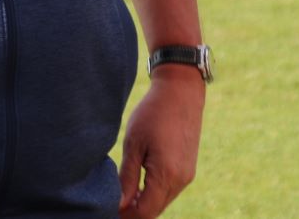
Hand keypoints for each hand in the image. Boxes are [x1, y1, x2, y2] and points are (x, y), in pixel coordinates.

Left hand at [118, 67, 204, 218]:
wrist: (180, 92)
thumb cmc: (153, 114)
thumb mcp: (133, 144)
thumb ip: (127, 178)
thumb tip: (120, 204)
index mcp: (166, 175)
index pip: (145, 212)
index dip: (127, 215)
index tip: (109, 209)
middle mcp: (181, 180)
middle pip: (155, 210)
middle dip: (134, 211)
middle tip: (113, 203)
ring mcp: (187, 175)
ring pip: (163, 201)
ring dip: (145, 202)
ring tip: (124, 192)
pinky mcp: (188, 169)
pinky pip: (170, 190)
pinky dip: (154, 192)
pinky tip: (139, 183)